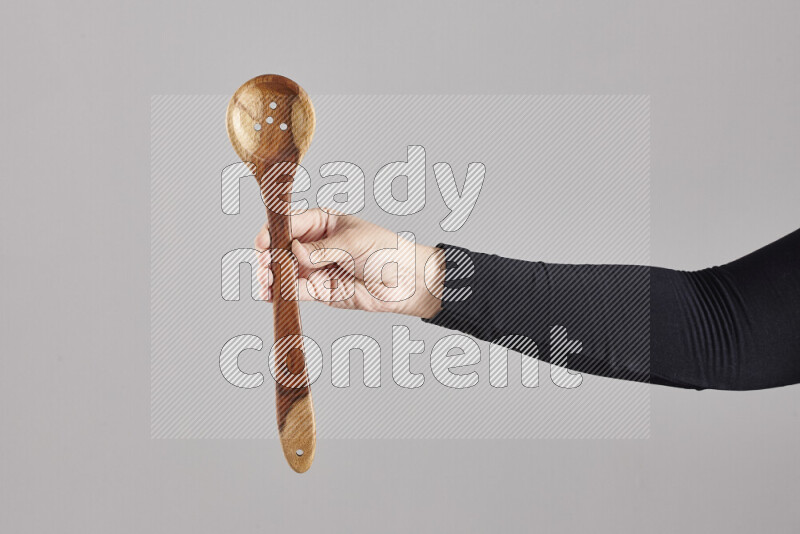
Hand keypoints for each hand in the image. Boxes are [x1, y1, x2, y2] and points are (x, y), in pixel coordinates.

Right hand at [254, 208, 444, 317]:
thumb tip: (296, 252)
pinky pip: (295, 290)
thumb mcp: (356, 242)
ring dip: (271, 276)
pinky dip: (282, 292)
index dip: (274, 231)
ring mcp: (315, 268)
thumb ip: (325, 249)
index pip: (290, 222)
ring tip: (266, 282)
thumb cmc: (388, 251)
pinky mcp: (320, 290)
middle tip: (266, 265)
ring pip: (284, 270)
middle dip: (269, 256)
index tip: (264, 241)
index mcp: (323, 221)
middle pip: (281, 247)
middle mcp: (314, 244)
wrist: (407, 282)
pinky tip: (272, 293)